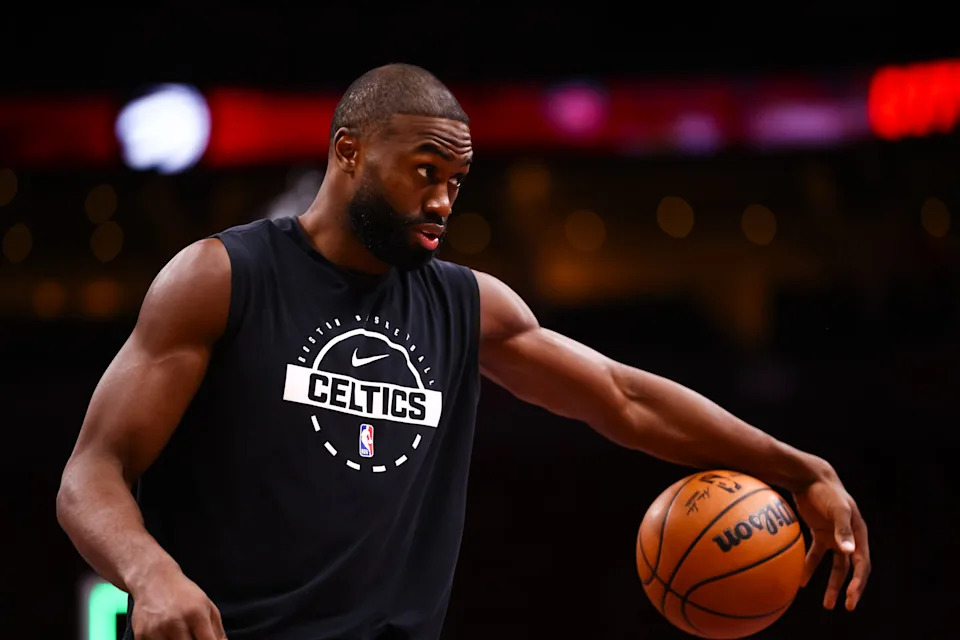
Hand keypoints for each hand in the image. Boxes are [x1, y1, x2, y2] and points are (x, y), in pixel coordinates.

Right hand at [129, 561, 226, 639]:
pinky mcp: (141, 635)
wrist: (154, 579)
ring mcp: (156, 630)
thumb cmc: (183, 593)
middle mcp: (176, 622)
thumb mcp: (206, 605)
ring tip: (178, 633)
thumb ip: (217, 630)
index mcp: (196, 614)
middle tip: (191, 635)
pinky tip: (164, 634)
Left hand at [793, 468, 869, 610]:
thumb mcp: (837, 509)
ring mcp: (835, 536)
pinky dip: (810, 567)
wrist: (809, 477)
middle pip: (852, 569)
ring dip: (831, 584)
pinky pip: (817, 555)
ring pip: (836, 566)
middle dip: (851, 589)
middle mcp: (850, 538)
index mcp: (859, 534)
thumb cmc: (826, 492)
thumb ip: (842, 530)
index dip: (858, 582)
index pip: (862, 564)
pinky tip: (801, 580)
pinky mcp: (820, 533)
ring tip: (827, 604)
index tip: (852, 598)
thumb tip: (850, 552)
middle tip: (845, 606)